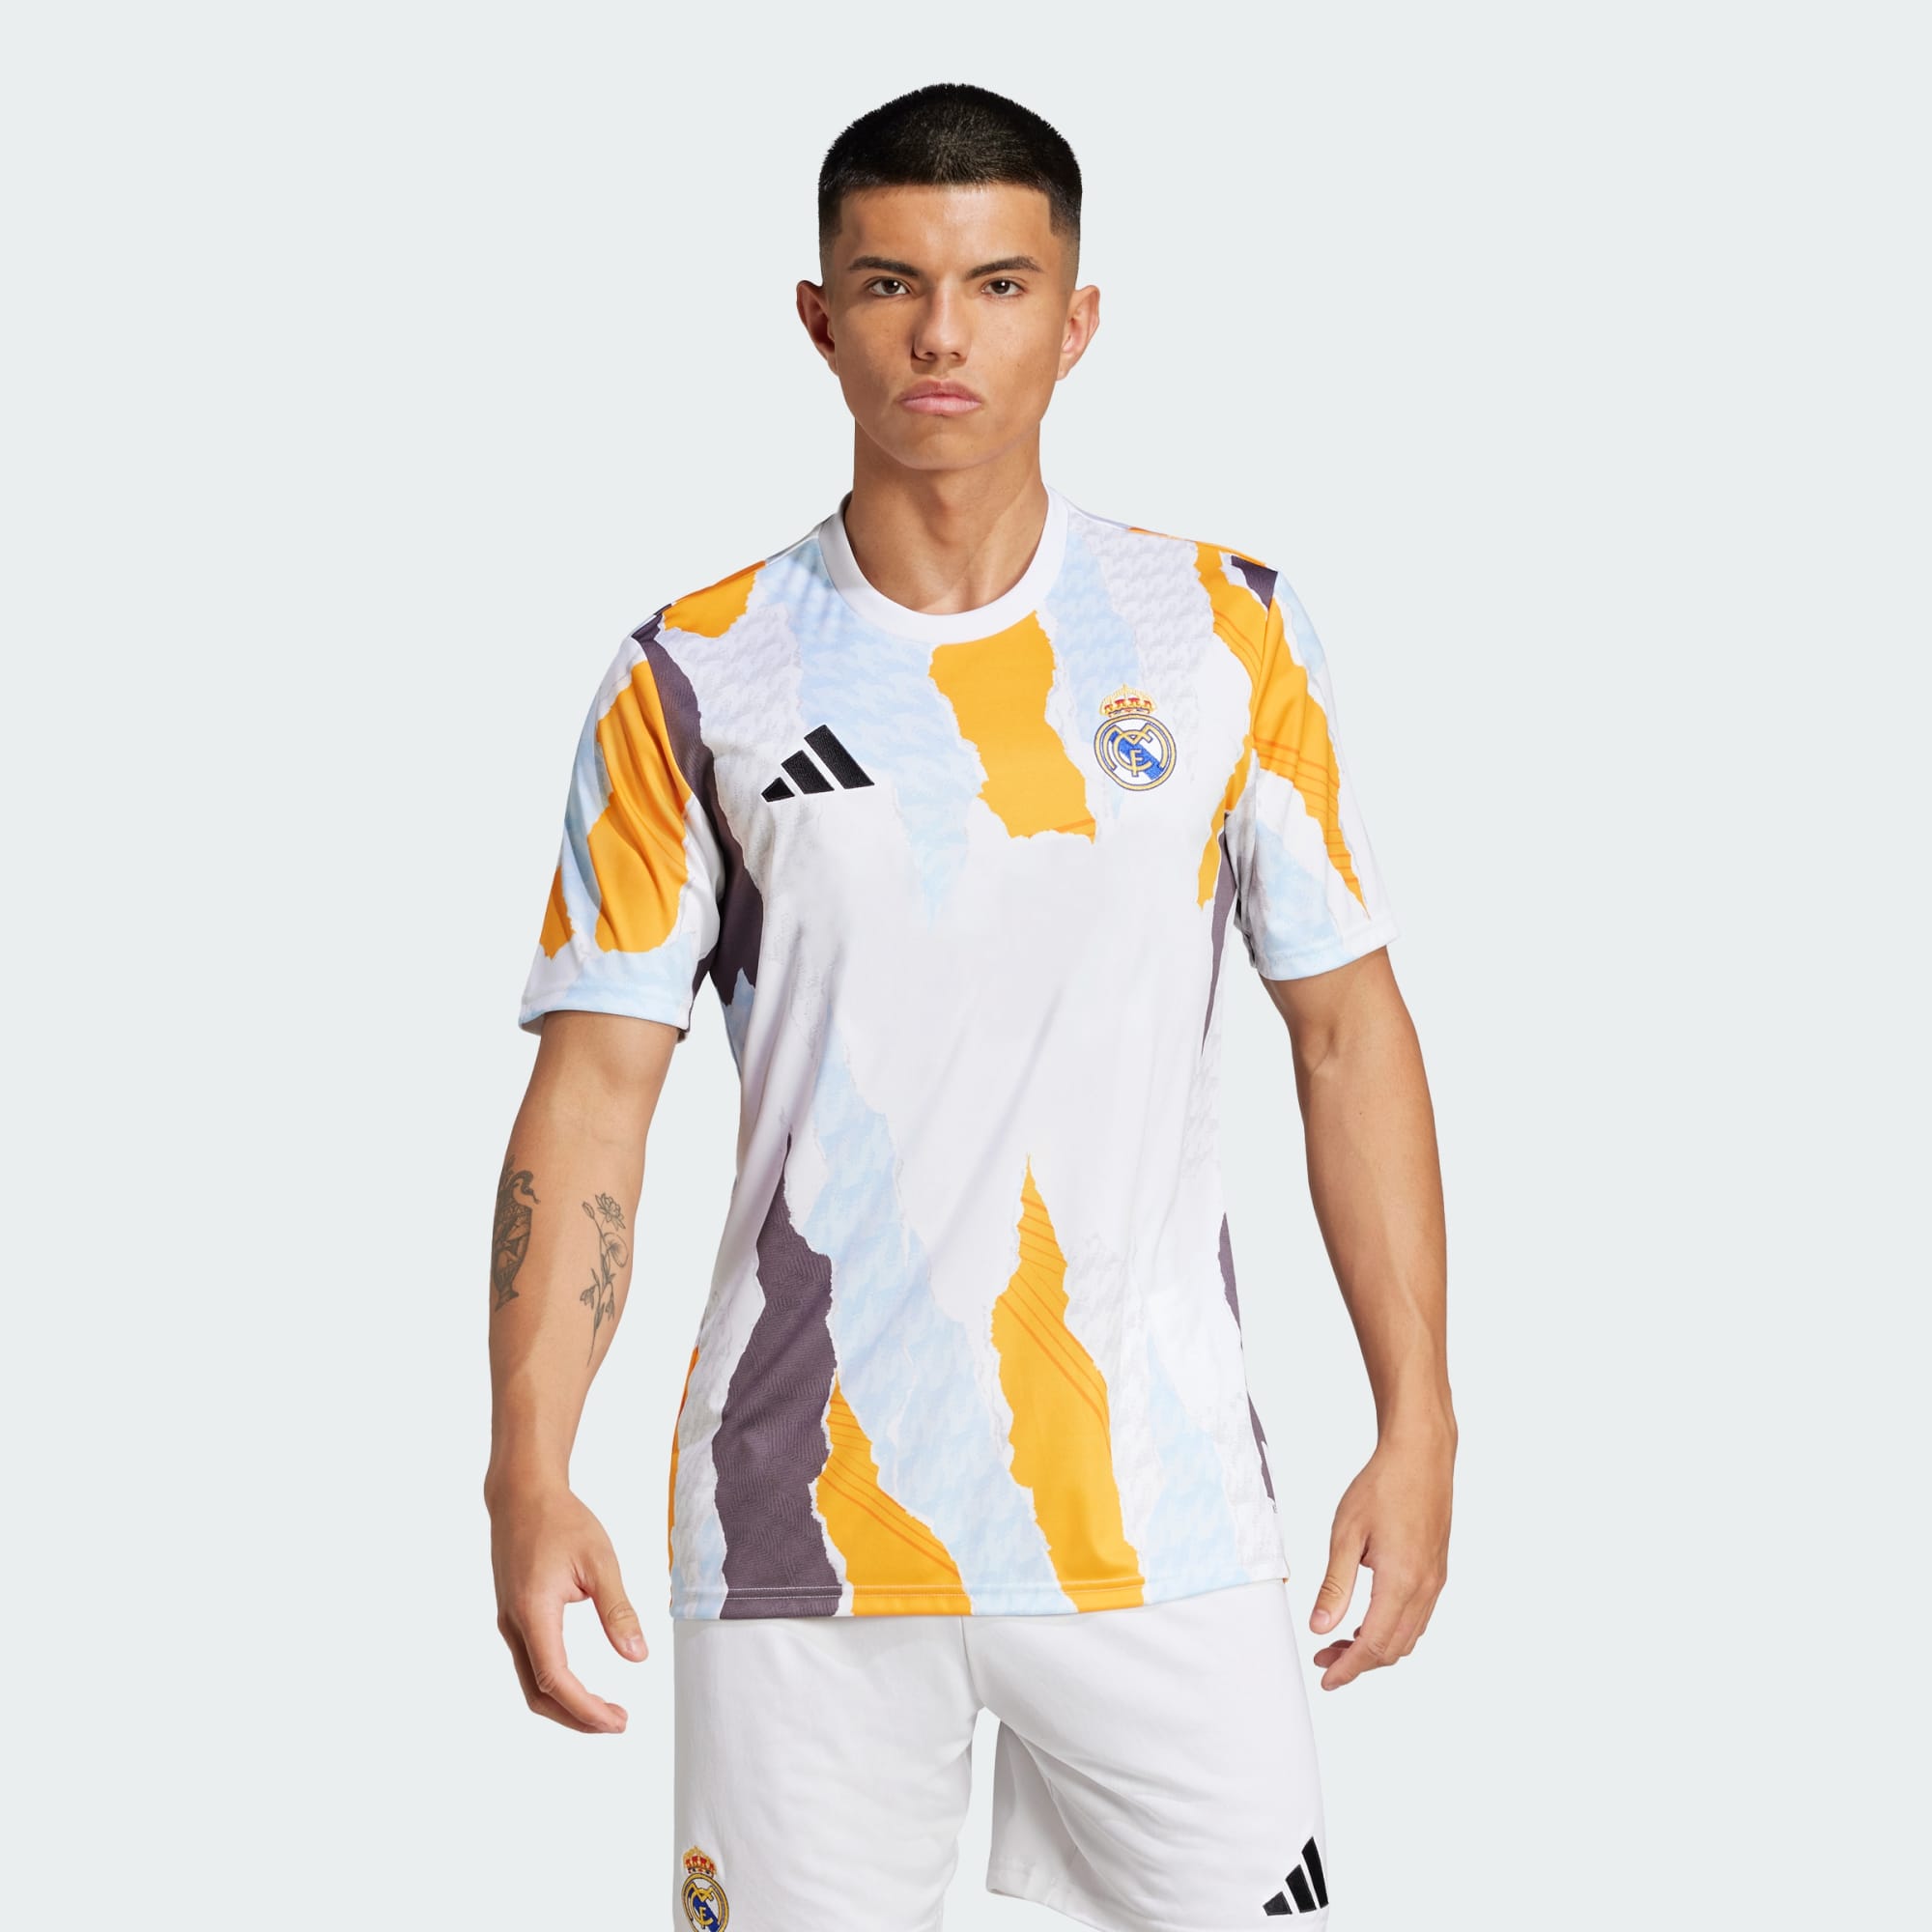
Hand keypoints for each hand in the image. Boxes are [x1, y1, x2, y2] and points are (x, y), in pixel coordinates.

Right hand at [489, 1478, 646, 1731]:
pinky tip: (581, 1685)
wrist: (521, 1494)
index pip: (555, 1679)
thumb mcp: (599, 1561)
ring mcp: (509, 1622)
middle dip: (577, 1717)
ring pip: (531, 1683)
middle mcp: (514, 1624)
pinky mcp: (512, 1617)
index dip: (585, 1708)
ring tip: (605, 1711)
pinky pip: (530, 1664)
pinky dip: (555, 1685)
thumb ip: (617, 1611)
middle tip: (618, 1722)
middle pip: (538, 1694)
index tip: (618, 1721)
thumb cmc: (562, 1520)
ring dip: (565, 1704)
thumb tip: (638, 1656)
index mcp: (533, 1611)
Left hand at [1309, 1430, 1452, 1689]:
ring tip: (1340, 1641)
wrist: (1421, 1456)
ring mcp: (1435, 1581)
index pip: (1374, 1645)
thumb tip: (1320, 1626)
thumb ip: (1335, 1585)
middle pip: (1394, 1649)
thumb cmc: (1382, 1486)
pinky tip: (1368, 1619)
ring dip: (1376, 1648)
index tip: (1327, 1679)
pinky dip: (1393, 1630)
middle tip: (1324, 1659)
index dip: (1349, 1668)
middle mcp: (1425, 1588)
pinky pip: (1418, 1617)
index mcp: (1401, 1582)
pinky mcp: (1437, 1572)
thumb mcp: (1346, 1534)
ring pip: (1408, 1636)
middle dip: (1358, 1662)